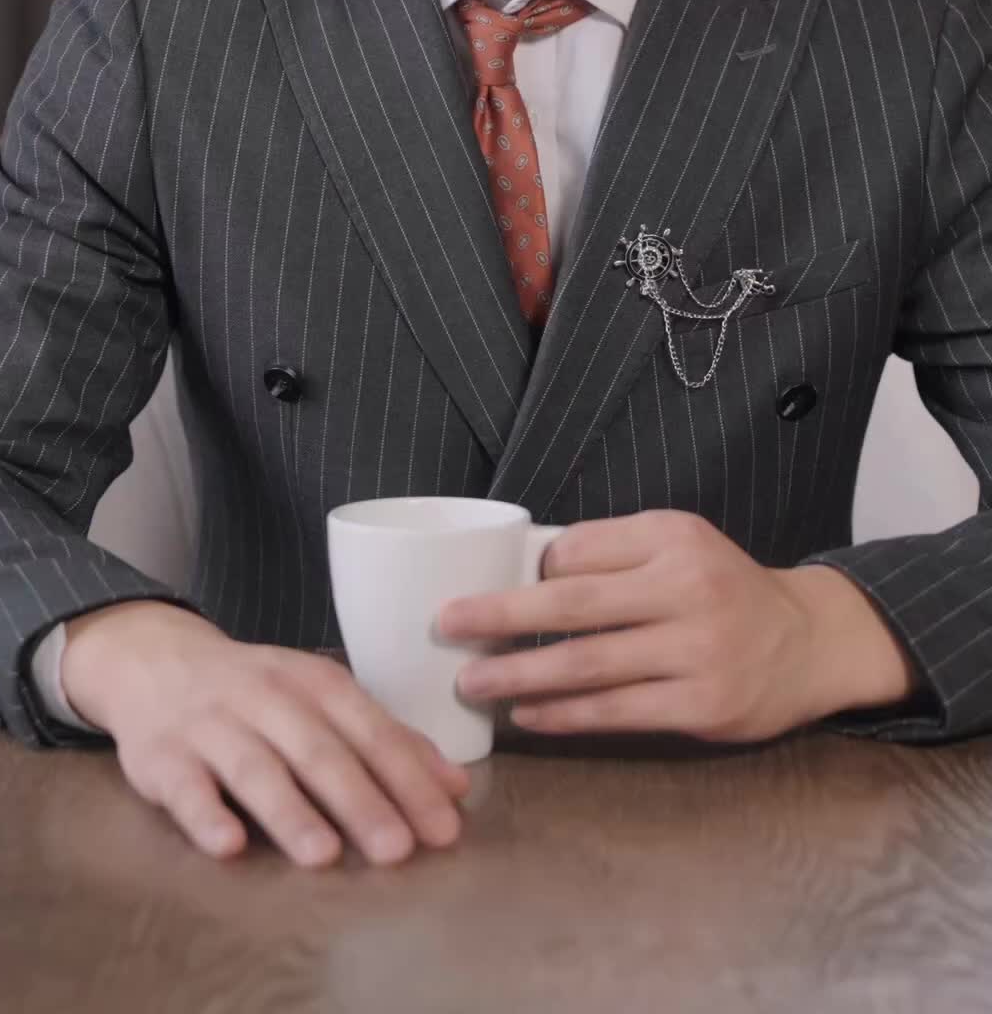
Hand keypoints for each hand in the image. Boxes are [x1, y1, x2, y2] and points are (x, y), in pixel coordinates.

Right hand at [61, 602, 469, 866]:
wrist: (156, 662)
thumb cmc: (257, 693)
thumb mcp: (322, 701)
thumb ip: (387, 742)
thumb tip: (455, 788)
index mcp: (314, 683)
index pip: (370, 731)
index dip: (408, 779)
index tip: (443, 829)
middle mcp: (265, 697)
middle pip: (318, 751)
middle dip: (360, 800)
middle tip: (398, 850)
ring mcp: (210, 725)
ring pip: (254, 768)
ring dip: (290, 812)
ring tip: (324, 855)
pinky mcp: (161, 756)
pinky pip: (185, 787)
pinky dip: (206, 815)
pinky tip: (229, 845)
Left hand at [437, 510, 918, 742]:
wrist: (807, 642)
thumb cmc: (723, 588)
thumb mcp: (679, 544)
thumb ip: (614, 552)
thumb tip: (525, 570)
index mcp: (673, 538)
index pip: (580, 551)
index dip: (529, 574)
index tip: (480, 586)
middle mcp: (688, 589)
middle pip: (573, 606)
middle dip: (500, 616)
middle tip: (446, 625)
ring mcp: (698, 651)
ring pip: (588, 665)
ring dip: (520, 675)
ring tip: (471, 681)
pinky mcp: (703, 705)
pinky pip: (617, 711)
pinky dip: (565, 715)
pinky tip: (526, 715)